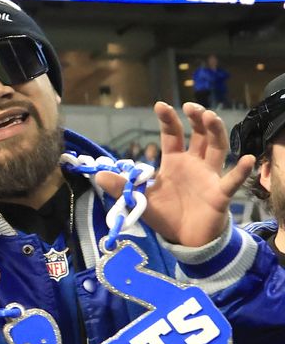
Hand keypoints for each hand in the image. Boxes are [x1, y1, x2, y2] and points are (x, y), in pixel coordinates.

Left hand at [94, 101, 253, 249]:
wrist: (184, 238)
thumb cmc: (166, 215)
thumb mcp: (140, 200)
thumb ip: (121, 186)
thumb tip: (97, 174)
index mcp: (174, 162)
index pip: (172, 135)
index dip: (168, 120)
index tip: (160, 105)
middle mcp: (194, 164)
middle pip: (199, 136)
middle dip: (196, 120)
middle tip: (192, 108)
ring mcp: (209, 176)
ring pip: (217, 149)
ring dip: (216, 133)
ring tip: (211, 117)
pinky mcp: (220, 193)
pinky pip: (232, 180)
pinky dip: (240, 171)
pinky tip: (247, 159)